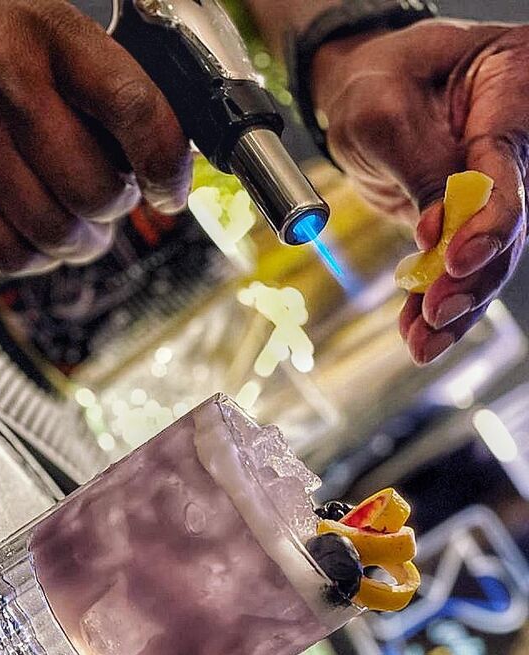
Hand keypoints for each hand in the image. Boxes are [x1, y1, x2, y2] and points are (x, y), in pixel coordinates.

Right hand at [0, 0, 191, 273]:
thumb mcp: (38, 18)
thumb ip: (95, 77)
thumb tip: (153, 146)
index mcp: (46, 35)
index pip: (134, 108)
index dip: (166, 163)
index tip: (171, 187)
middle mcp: (7, 86)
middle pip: (95, 190)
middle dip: (116, 208)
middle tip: (113, 199)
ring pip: (55, 232)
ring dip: (81, 242)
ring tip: (80, 225)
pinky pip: (7, 252)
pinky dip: (36, 257)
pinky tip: (39, 237)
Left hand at [311, 20, 528, 363]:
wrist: (367, 95)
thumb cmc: (376, 84)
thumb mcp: (383, 111)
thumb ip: (417, 166)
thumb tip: (437, 231)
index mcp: (511, 86)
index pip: (508, 164)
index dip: (486, 222)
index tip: (453, 261)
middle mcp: (515, 141)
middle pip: (510, 222)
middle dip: (471, 279)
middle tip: (435, 315)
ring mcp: (499, 184)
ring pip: (490, 257)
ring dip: (454, 305)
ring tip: (422, 343)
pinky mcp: (472, 220)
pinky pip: (462, 267)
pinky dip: (437, 302)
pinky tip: (418, 332)